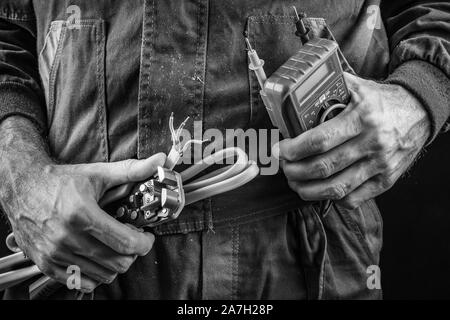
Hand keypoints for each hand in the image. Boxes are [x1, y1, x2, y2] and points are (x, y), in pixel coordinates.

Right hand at [2, 153, 165, 292]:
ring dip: (115, 263)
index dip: (144, 243)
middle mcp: (67, 238)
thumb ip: (132, 170)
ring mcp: (55, 253)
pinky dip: (95, 274)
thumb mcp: (98, 173)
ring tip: (113, 246)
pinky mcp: (46, 264)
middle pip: (117, 263)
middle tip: (131, 240)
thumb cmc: (60, 181)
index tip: (146, 236)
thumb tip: (160, 161)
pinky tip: (96, 256)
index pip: (126, 243)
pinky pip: (81, 282)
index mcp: (82, 214)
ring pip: (102, 275)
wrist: (21, 187)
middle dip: (132, 253)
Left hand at [273, 72, 429, 208]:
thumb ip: (328, 88)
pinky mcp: (385, 180)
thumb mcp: (357, 86)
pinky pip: (353, 198)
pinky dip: (331, 198)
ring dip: (307, 190)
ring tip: (295, 182)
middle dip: (295, 172)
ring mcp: (380, 165)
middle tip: (284, 167)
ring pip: (336, 188)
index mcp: (362, 117)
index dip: (294, 150)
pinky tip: (320, 189)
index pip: (319, 141)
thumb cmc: (381, 100)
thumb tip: (295, 93)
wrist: (419, 112)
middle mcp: (372, 143)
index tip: (280, 151)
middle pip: (323, 168)